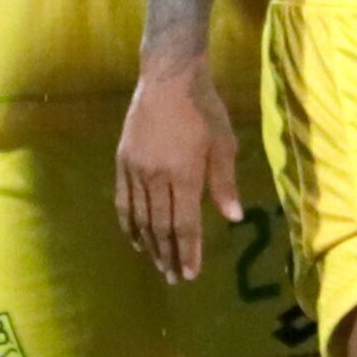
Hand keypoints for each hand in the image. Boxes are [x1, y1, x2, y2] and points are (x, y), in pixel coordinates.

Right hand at [115, 60, 239, 282]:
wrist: (168, 78)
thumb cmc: (203, 109)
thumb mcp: (223, 143)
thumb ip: (224, 182)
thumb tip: (233, 217)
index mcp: (183, 175)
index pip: (185, 223)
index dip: (188, 251)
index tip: (189, 274)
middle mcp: (156, 177)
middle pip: (160, 226)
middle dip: (168, 254)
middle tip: (173, 278)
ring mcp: (135, 170)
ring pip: (140, 217)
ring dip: (148, 244)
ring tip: (156, 264)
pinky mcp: (122, 161)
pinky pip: (123, 200)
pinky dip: (128, 223)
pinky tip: (134, 237)